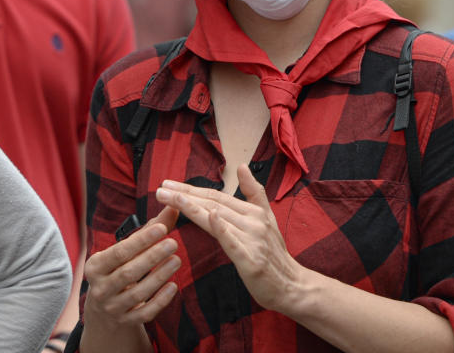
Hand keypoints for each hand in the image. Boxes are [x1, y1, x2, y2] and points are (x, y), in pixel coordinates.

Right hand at [82, 205, 181, 331]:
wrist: (104, 310)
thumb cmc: (118, 269)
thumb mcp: (124, 252)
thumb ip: (148, 230)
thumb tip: (172, 206)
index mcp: (95, 267)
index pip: (119, 252)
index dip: (141, 241)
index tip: (162, 229)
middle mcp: (100, 288)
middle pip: (128, 272)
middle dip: (152, 257)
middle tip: (174, 243)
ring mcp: (112, 308)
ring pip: (138, 293)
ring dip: (159, 276)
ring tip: (177, 260)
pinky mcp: (125, 322)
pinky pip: (145, 313)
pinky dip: (160, 300)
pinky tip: (174, 286)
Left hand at [156, 164, 303, 312]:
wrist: (293, 286)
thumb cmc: (274, 253)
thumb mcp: (267, 218)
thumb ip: (253, 192)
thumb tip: (242, 166)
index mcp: (253, 212)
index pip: (216, 196)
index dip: (191, 189)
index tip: (168, 183)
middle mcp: (252, 222)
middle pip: (213, 204)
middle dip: (184, 194)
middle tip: (160, 188)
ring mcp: (252, 240)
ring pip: (217, 218)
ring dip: (190, 206)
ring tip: (168, 198)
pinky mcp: (251, 260)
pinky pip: (232, 241)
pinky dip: (221, 227)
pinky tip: (208, 215)